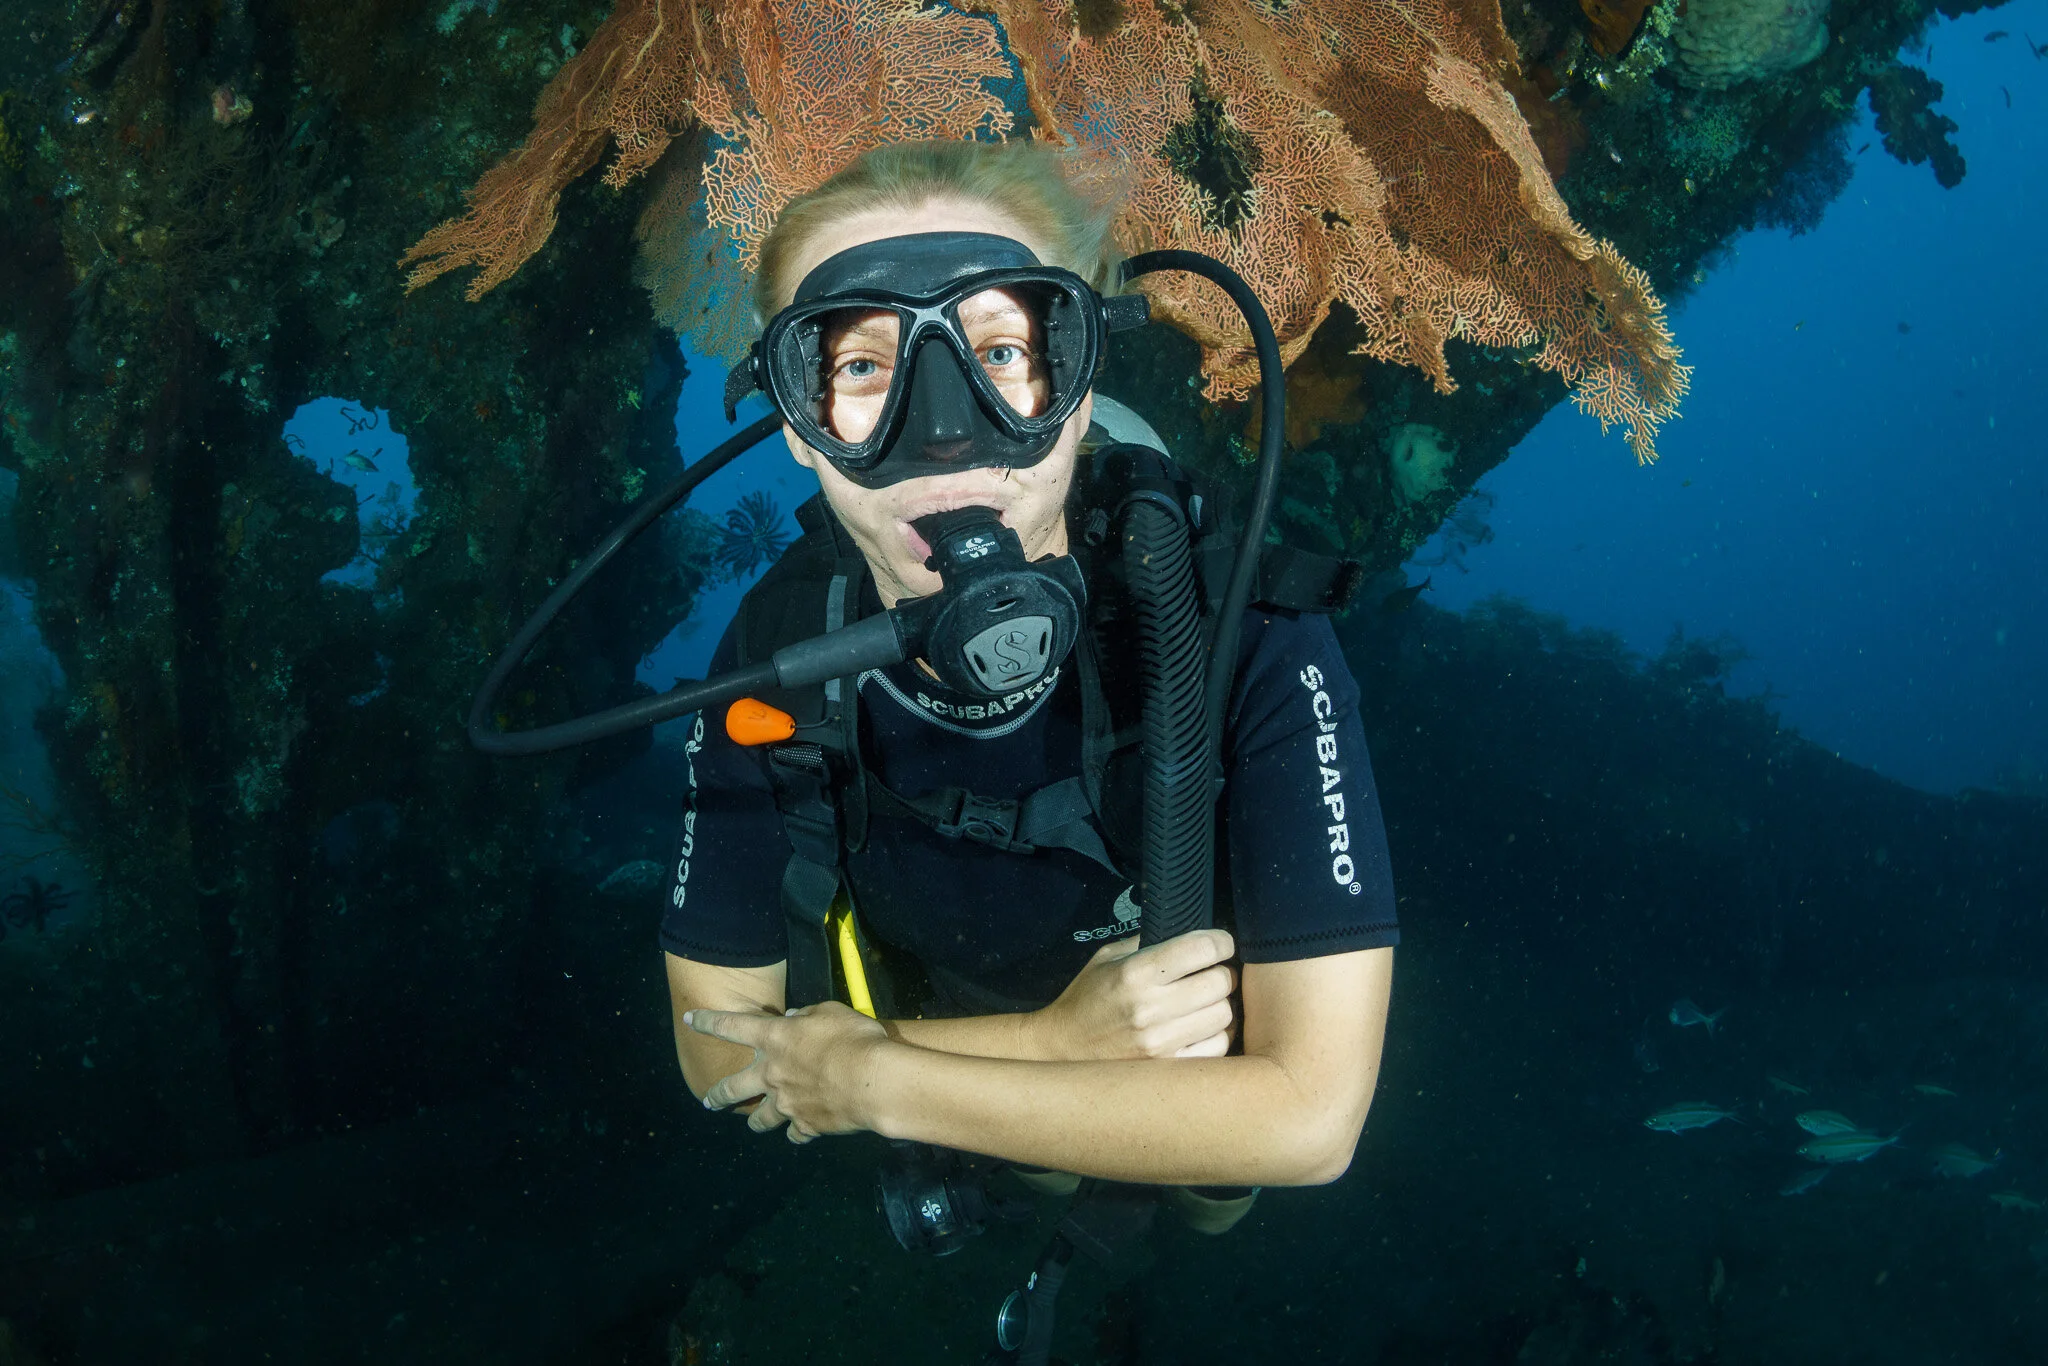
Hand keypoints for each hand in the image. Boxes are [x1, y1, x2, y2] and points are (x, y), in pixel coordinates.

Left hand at [686, 1002, 891, 1142]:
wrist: (872, 1082)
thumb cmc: (853, 1038)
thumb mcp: (832, 1012)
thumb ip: (808, 1015)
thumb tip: (793, 1019)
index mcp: (774, 1038)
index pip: (731, 1025)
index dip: (708, 1021)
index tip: (689, 1019)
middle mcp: (771, 1073)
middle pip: (732, 1087)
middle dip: (717, 1095)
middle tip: (709, 1100)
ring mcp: (786, 1103)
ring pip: (761, 1118)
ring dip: (756, 1121)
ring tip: (754, 1124)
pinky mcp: (805, 1125)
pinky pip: (795, 1133)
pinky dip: (797, 1131)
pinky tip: (801, 1131)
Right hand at [1031, 928, 1236, 1061]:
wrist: (1062, 1048)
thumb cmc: (1088, 998)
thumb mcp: (1108, 958)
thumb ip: (1148, 942)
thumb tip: (1190, 932)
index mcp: (1136, 972)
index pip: (1203, 948)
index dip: (1221, 941)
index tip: (1220, 944)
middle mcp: (1150, 1007)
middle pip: (1221, 982)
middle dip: (1222, 972)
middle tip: (1210, 974)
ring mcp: (1161, 1042)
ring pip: (1224, 1015)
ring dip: (1219, 1005)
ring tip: (1203, 1003)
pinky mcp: (1167, 1067)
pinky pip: (1217, 1047)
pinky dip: (1214, 1035)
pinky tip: (1198, 1029)